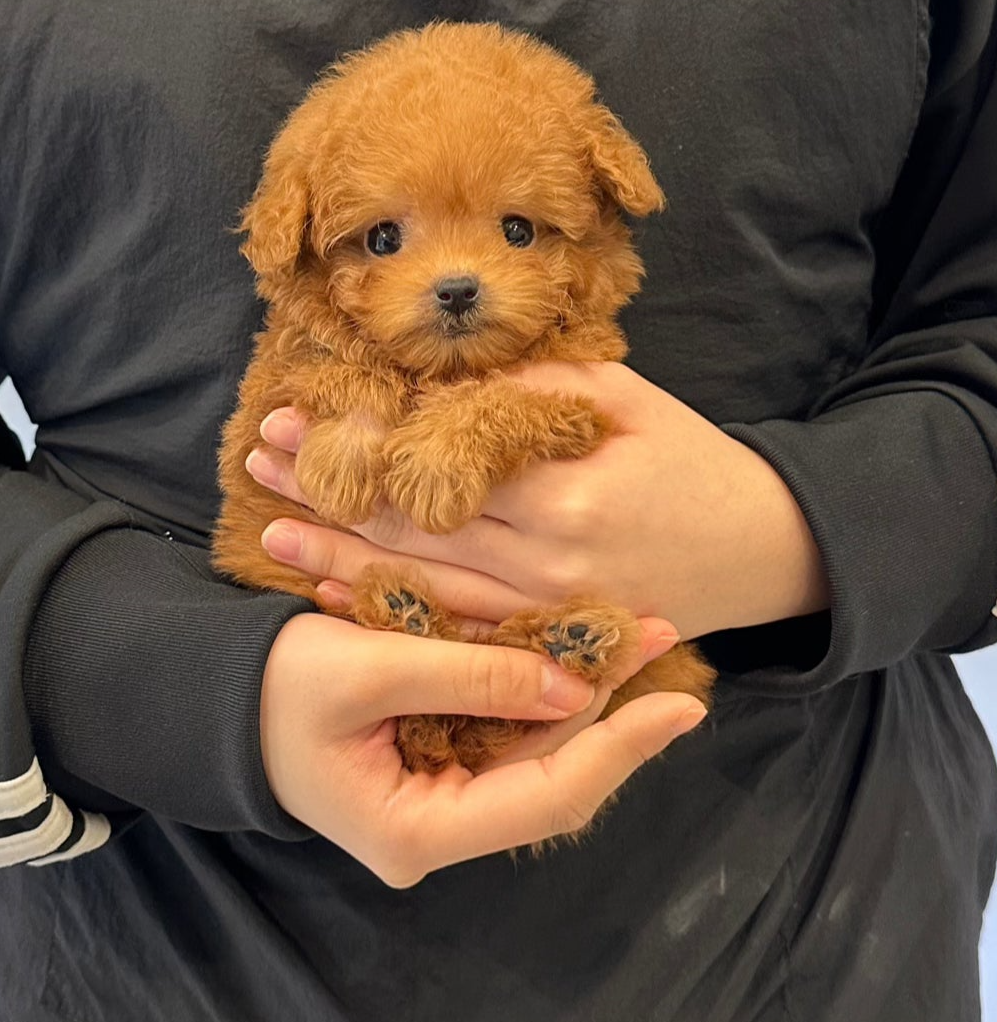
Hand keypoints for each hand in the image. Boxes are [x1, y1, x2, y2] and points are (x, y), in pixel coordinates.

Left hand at [246, 362, 829, 639]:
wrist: (763, 550)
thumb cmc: (693, 460)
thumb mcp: (624, 399)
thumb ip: (533, 390)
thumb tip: (438, 382)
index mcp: (562, 490)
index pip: (431, 466)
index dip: (355, 445)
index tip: (293, 420)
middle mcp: (544, 561)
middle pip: (410, 526)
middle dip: (326, 494)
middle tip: (258, 464)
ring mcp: (544, 610)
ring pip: (419, 585)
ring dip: (338, 559)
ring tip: (270, 534)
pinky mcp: (548, 638)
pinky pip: (455, 628)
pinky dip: (392, 610)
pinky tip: (336, 597)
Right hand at [260, 609, 705, 884]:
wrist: (203, 694)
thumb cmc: (266, 685)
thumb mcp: (364, 667)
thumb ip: (468, 675)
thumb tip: (573, 688)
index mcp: (416, 831)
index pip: (546, 797)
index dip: (619, 748)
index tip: (679, 704)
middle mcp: (437, 829)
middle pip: (552, 774)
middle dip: (611, 708)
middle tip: (665, 639)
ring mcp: (437, 799)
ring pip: (536, 751)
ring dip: (584, 693)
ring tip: (638, 634)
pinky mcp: (433, 762)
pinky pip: (505, 731)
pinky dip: (541, 688)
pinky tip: (578, 647)